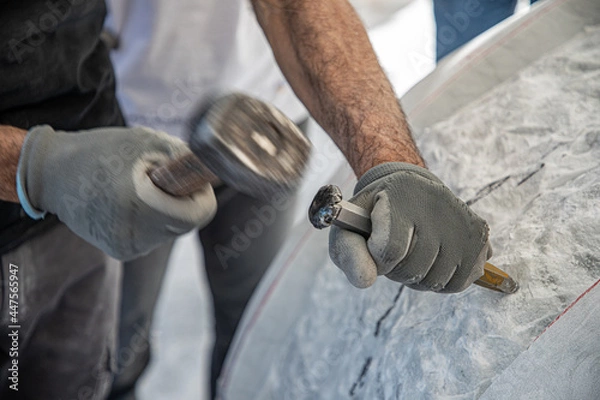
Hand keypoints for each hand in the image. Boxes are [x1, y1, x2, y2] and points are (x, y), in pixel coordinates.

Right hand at [16, 125, 216, 259]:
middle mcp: (133, 235)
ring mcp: (126, 248)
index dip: (200, 193)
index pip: (199, 214)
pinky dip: (151, 219)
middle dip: (181, 200)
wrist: (53, 174)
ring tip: (136, 189)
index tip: (186, 177)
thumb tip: (212, 172)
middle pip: (186, 223)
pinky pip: (153, 236)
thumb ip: (185, 159)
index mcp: (139, 206)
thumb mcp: (148, 143)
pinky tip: (127, 203)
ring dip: (165, 209)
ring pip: (171, 230)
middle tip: (156, 178)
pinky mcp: (121, 251)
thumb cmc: (101, 152)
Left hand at [328, 162, 491, 292]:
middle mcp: (435, 202)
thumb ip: (348, 253)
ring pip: (437, 279)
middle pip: (414, 269)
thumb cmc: (372, 215)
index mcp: (399, 194)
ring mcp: (460, 219)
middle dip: (396, 271)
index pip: (390, 250)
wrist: (406, 189)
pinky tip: (432, 261)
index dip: (378, 261)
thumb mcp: (348, 229)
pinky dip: (442, 282)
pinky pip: (460, 281)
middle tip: (393, 253)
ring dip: (419, 278)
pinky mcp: (478, 235)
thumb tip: (366, 280)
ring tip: (412, 255)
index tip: (375, 248)